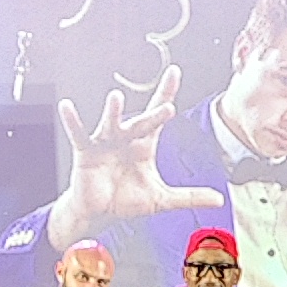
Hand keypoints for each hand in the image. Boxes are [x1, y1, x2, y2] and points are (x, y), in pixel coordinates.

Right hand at [54, 65, 198, 225]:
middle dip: (154, 115)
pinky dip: (72, 121)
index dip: (166, 94)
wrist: (100, 214)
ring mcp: (105, 143)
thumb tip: (219, 198)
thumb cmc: (127, 201)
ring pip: (111, 123)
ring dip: (113, 112)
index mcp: (144, 145)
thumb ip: (190, 196)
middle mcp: (126, 139)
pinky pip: (78, 134)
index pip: (157, 116)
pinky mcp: (86, 152)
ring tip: (116, 98)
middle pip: (142, 123)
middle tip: (167, 107)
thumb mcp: (162, 199)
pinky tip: (67, 107)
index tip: (174, 72)